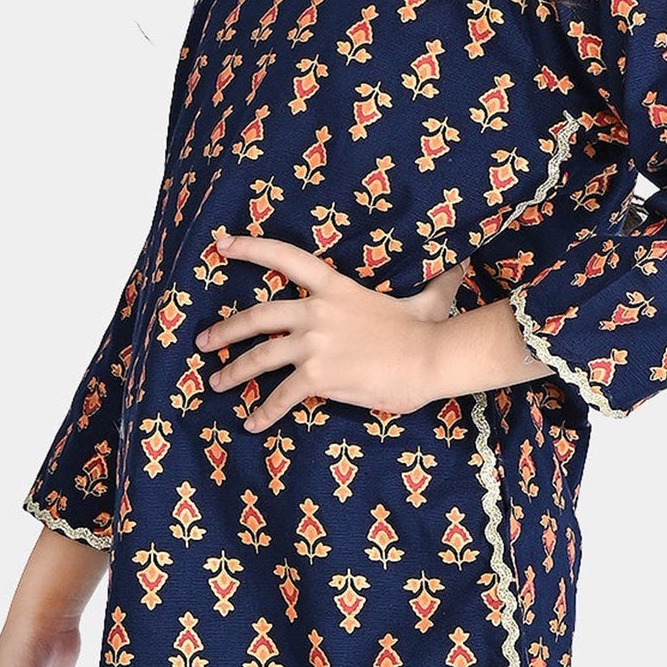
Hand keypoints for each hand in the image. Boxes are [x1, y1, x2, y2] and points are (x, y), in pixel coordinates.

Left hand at [197, 232, 470, 431]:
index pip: (285, 258)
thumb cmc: (429, 331)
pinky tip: (252, 423)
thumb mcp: (428, 297)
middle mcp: (316, 312)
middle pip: (256, 317)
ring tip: (215, 382)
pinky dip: (263, 411)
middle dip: (225, 330)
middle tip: (203, 341)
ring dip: (232, 371)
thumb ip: (436, 279)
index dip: (250, 248)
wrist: (433, 359)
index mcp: (335, 288)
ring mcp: (314, 345)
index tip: (220, 243)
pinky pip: (281, 396)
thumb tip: (463, 262)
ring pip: (259, 357)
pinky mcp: (318, 377)